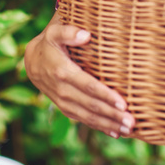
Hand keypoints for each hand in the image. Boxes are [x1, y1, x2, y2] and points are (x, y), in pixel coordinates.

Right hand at [23, 11, 134, 138]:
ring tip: (129, 130)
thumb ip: (68, 31)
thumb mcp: (54, 31)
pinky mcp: (66, 108)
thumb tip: (85, 35)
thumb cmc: (50, 42)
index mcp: (63, 72)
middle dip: (112, 115)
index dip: (105, 95)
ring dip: (109, 124)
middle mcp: (63, 90)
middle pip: (91, 105)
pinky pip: (83, 120)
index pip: (88, 86)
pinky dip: (100, 127)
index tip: (123, 103)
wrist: (33, 61)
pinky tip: (115, 132)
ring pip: (88, 116)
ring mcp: (64, 102)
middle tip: (132, 121)